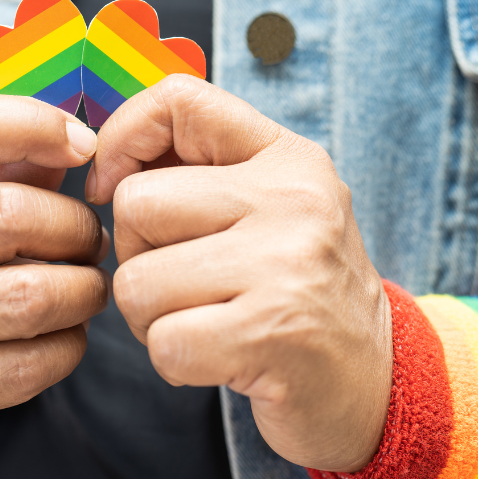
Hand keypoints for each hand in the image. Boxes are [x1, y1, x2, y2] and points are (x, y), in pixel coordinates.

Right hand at [0, 95, 109, 446]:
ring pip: (32, 296)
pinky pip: (34, 363)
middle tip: (91, 240)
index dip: (34, 124)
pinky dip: (70, 345)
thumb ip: (15, 166)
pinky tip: (63, 333)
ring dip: (84, 291)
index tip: (85, 146)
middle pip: (11, 216)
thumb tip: (82, 139)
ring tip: (86, 286)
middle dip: (76, 227)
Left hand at [87, 76, 391, 472]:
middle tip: (180, 284)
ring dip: (150, 318)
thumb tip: (102, 164)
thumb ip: (197, 173)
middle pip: (136, 204)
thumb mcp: (268, 210)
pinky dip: (173, 361)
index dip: (121, 138)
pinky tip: (216, 358)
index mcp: (286, 158)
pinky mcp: (271, 333)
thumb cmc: (296, 290)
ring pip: (135, 281)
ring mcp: (285, 264)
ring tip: (203, 322)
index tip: (112, 188)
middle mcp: (292, 199)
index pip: (179, 98)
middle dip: (135, 255)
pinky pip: (162, 341)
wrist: (375, 380)